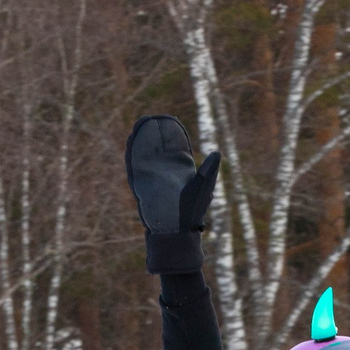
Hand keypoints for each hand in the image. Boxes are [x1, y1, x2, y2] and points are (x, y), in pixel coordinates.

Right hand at [125, 115, 222, 235]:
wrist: (177, 231)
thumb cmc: (192, 212)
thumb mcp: (202, 187)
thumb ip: (208, 170)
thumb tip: (217, 152)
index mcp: (180, 169)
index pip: (174, 146)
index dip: (170, 133)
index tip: (168, 120)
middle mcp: (165, 171)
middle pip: (157, 146)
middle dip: (152, 132)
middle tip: (150, 118)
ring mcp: (153, 177)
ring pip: (145, 154)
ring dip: (141, 140)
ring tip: (139, 126)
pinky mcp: (143, 184)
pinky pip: (136, 166)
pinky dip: (133, 154)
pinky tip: (132, 142)